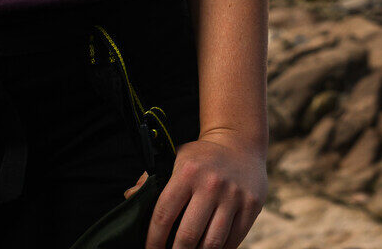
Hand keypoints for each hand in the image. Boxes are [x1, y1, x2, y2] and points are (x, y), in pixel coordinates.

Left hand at [123, 130, 266, 248]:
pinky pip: (233, 241)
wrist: (239, 142)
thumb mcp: (175, 158)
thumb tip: (130, 196)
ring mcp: (232, 197)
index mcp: (186, 172)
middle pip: (188, 234)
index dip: (154, 238)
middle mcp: (210, 184)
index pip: (164, 213)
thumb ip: (152, 178)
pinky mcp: (251, 206)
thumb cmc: (201, 157)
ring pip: (212, 243)